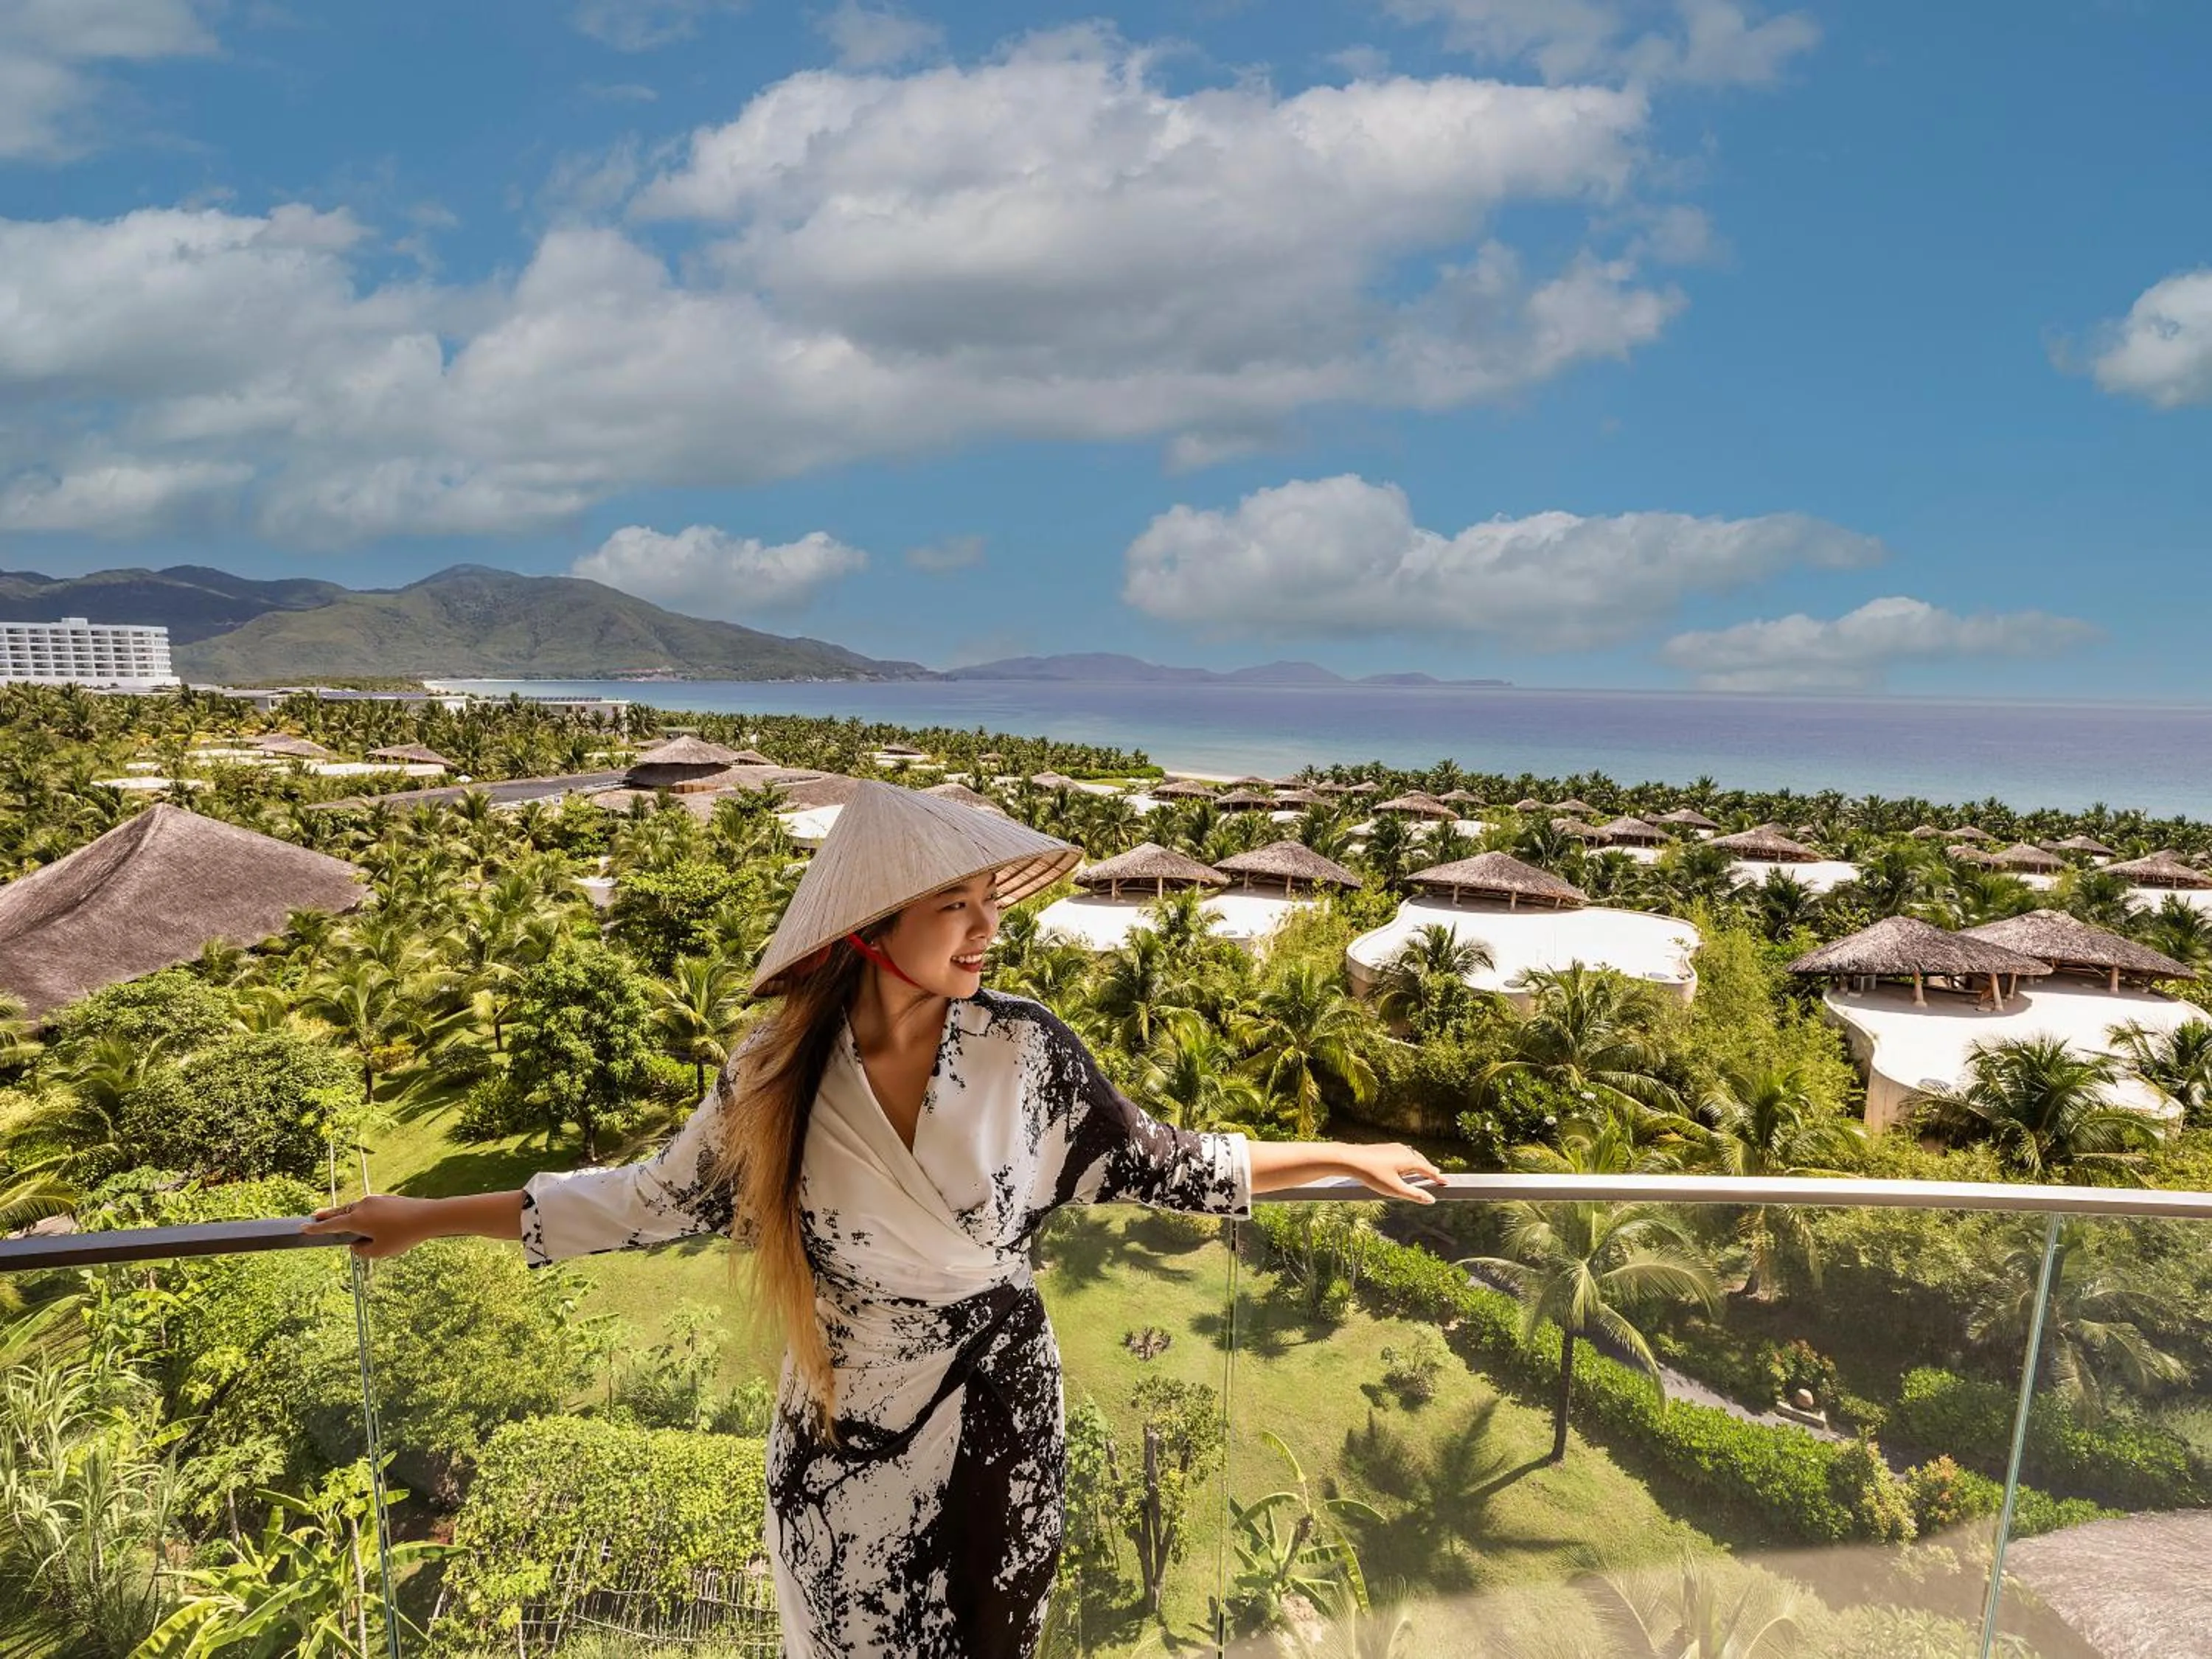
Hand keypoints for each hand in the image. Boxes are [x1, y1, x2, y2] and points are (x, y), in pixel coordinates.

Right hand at [302, 1194, 437, 1259]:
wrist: (428, 1216)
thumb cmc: (403, 1236)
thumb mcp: (379, 1251)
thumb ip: (362, 1251)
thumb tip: (355, 1244)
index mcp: (356, 1219)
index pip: (330, 1225)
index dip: (316, 1229)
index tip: (302, 1227)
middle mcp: (362, 1206)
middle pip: (340, 1212)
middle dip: (326, 1215)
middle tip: (313, 1217)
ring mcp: (374, 1200)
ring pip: (354, 1209)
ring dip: (344, 1214)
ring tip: (334, 1217)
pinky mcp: (385, 1199)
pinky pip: (367, 1208)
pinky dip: (360, 1214)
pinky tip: (362, 1219)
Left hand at [1336, 1143, 1443, 1203]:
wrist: (1351, 1159)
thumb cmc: (1373, 1174)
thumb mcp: (1395, 1189)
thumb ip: (1414, 1195)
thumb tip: (1431, 1200)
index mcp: (1410, 1160)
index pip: (1429, 1170)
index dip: (1438, 1178)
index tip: (1447, 1183)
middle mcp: (1405, 1151)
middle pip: (1422, 1162)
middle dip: (1430, 1170)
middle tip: (1437, 1177)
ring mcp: (1395, 1148)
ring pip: (1412, 1157)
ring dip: (1419, 1165)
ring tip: (1422, 1171)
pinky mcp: (1386, 1148)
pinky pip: (1403, 1155)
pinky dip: (1408, 1161)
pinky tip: (1403, 1165)